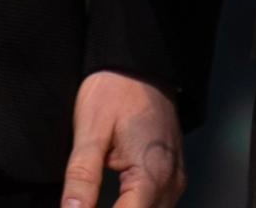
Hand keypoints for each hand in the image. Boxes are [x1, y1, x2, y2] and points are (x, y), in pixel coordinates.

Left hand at [61, 70, 182, 207]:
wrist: (140, 63)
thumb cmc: (116, 89)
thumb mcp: (91, 130)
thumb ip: (82, 177)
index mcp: (152, 174)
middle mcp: (170, 182)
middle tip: (80, 204)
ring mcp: (175, 179)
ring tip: (92, 202)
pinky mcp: (172, 175)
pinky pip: (156, 205)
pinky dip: (134, 207)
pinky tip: (115, 204)